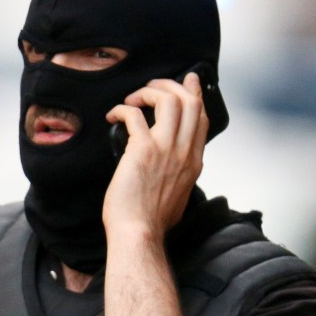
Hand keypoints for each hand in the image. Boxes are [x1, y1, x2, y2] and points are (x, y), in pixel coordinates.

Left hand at [103, 71, 208, 240]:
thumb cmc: (152, 222)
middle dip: (172, 85)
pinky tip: (114, 115)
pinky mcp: (142, 150)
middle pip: (190, 102)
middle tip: (153, 84)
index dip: (195, 95)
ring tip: (134, 98)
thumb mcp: (178, 197)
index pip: (201, 119)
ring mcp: (165, 150)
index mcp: (193, 163)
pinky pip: (134, 114)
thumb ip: (180, 179)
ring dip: (149, 91)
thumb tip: (171, 173)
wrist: (139, 234)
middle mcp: (184, 152)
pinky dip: (122, 109)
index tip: (189, 81)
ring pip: (169, 100)